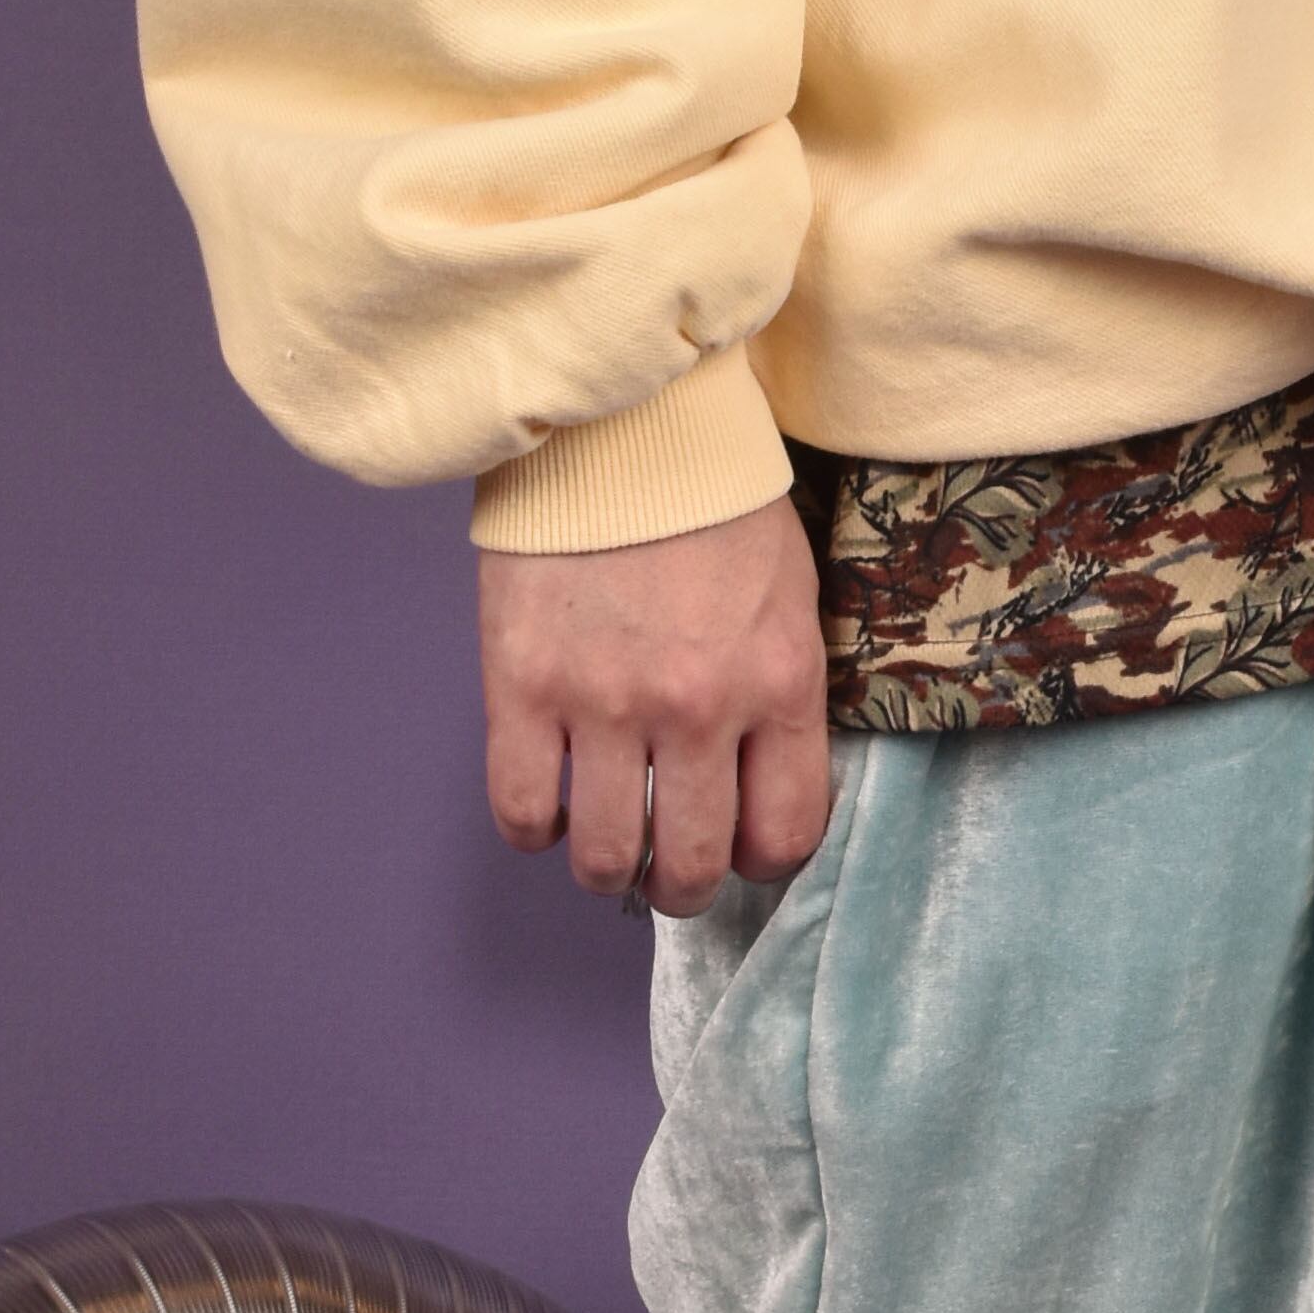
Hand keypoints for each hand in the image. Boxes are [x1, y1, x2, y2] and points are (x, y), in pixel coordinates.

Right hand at [479, 496, 834, 915]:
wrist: (621, 427)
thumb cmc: (713, 504)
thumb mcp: (791, 594)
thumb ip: (783, 691)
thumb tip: (763, 779)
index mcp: (777, 683)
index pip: (785, 833)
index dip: (765, 862)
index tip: (745, 850)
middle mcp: (696, 709)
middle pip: (692, 864)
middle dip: (685, 886)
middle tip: (672, 870)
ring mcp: (603, 703)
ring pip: (606, 855)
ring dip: (610, 868)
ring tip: (608, 846)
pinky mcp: (522, 686)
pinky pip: (522, 809)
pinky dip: (536, 829)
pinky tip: (550, 808)